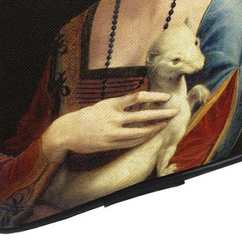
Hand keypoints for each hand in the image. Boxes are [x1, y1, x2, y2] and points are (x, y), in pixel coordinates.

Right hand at [39, 91, 177, 163]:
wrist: (67, 131)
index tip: (166, 97)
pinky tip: (150, 136)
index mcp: (111, 104)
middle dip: (161, 113)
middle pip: (143, 115)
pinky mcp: (109, 144)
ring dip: (154, 128)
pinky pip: (130, 143)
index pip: (137, 97)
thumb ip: (120, 105)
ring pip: (139, 131)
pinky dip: (141, 139)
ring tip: (164, 125)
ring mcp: (111, 132)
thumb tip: (140, 101)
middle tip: (174, 111)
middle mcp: (113, 117)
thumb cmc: (87, 116)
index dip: (154, 96)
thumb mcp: (102, 105)